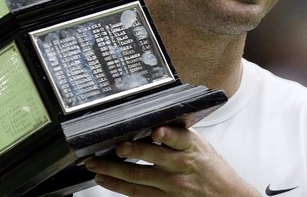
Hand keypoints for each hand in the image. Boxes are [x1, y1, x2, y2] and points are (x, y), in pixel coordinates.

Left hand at [85, 125, 258, 195]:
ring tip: (96, 166)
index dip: (165, 134)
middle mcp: (181, 166)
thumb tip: (151, 118)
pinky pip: (139, 195)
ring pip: (139, 179)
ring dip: (114, 172)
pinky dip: (120, 187)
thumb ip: (176, 132)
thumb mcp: (199, 144)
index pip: (177, 138)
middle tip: (111, 147)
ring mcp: (173, 186)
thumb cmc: (210, 167)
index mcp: (190, 147)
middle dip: (129, 151)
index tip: (155, 131)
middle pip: (152, 158)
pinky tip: (106, 181)